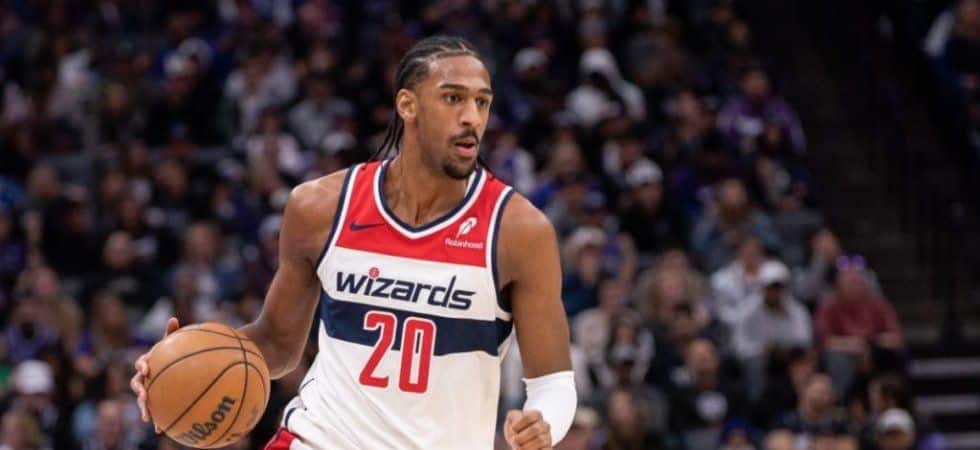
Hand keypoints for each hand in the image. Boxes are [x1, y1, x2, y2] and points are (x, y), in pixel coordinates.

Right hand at [131, 317, 179, 432]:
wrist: (174, 368)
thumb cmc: (172, 354)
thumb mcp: (172, 344)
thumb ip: (171, 334)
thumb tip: (173, 317)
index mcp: (148, 362)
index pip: (141, 363)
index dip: (142, 365)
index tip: (147, 369)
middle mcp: (144, 377)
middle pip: (136, 384)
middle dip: (138, 391)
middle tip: (143, 396)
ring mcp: (147, 389)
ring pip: (142, 399)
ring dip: (144, 408)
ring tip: (148, 417)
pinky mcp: (153, 400)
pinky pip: (154, 410)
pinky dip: (157, 419)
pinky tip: (161, 430)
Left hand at [504, 410, 551, 449]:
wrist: (520, 440)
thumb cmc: (516, 428)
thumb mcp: (512, 419)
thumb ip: (512, 417)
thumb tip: (516, 425)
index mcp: (536, 415)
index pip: (529, 417)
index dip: (519, 424)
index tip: (513, 428)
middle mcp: (544, 425)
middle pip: (534, 430)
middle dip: (521, 437)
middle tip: (514, 441)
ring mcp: (548, 437)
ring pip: (540, 440)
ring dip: (526, 446)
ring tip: (518, 447)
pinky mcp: (549, 447)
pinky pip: (545, 449)